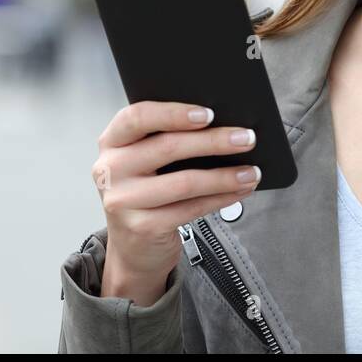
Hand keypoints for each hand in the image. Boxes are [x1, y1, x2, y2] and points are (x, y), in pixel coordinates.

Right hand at [92, 101, 261, 304]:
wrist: (133, 248)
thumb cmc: (147, 193)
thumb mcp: (144, 162)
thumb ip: (166, 140)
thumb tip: (223, 125)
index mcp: (112, 142)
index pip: (137, 117)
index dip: (174, 113)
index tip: (209, 114)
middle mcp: (110, 169)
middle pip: (167, 147)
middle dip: (214, 141)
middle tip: (246, 139)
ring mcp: (123, 200)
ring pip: (184, 181)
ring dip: (225, 176)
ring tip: (251, 172)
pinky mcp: (142, 227)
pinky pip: (191, 208)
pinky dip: (221, 198)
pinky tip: (239, 191)